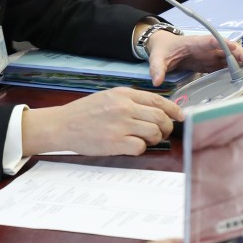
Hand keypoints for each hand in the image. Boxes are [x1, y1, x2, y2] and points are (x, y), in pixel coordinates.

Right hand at [22, 87, 183, 156]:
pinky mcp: (115, 143)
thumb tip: (156, 109)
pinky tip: (132, 146)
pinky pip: (141, 147)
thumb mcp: (109, 97)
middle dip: (166, 127)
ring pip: (154, 133)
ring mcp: (120, 125)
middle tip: (162, 133)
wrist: (62, 125)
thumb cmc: (85, 112)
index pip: (158, 101)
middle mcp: (124, 108)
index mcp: (124, 94)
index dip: (174, 110)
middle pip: (160, 118)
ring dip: (154, 139)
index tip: (180, 116)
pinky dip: (140, 148)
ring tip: (145, 140)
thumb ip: (131, 100)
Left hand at [147, 31, 242, 86]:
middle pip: (226, 48)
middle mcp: (206, 48)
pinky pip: (225, 65)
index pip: (210, 41)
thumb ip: (157, 69)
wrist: (164, 48)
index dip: (222, 43)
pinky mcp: (210, 63)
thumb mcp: (157, 58)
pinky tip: (240, 78)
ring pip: (229, 56)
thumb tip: (156, 81)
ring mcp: (209, 55)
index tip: (233, 46)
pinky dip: (233, 70)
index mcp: (194, 43)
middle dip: (239, 54)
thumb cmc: (162, 49)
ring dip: (240, 62)